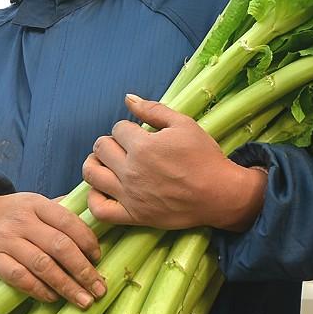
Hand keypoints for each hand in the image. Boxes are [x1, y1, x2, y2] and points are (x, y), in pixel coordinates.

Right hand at [0, 192, 106, 307]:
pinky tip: (52, 298)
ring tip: (84, 300)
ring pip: (42, 264)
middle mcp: (22, 220)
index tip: (99, 259)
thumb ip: (59, 211)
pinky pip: (19, 277)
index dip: (88, 242)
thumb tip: (95, 216)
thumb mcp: (32, 204)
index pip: (68, 222)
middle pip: (59, 246)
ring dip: (67, 285)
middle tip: (99, 288)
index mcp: (36, 204)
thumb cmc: (9, 215)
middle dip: (83, 270)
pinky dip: (38, 289)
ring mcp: (5, 240)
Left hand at [83, 94, 267, 230]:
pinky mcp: (133, 216)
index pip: (118, 128)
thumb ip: (154, 109)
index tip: (139, 135)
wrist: (220, 194)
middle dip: (111, 142)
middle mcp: (132, 170)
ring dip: (95, 163)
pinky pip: (99, 209)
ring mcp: (130, 195)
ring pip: (92, 174)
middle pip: (101, 147)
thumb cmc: (205, 158)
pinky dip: (93, 198)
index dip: (128, 128)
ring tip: (106, 162)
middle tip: (124, 147)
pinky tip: (101, 188)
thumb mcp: (184, 124)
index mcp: (143, 146)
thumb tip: (128, 98)